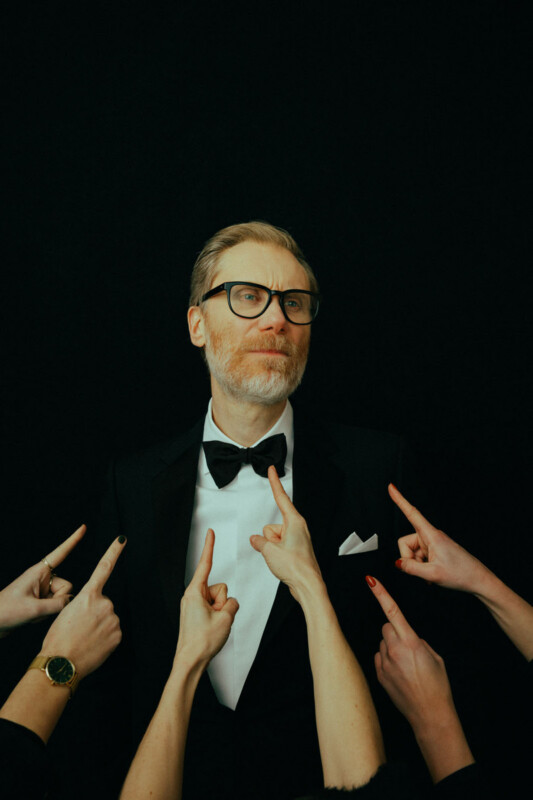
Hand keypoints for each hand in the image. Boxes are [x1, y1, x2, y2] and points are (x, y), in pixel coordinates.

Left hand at [0, 524, 85, 636]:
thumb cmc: (5, 612)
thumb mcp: (33, 610)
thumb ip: (57, 605)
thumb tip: (71, 601)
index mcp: (39, 572)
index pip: (61, 553)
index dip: (73, 540)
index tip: (83, 527)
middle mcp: (42, 578)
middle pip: (66, 586)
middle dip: (58, 600)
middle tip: (40, 609)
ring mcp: (41, 589)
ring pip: (61, 598)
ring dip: (50, 609)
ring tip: (33, 614)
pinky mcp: (40, 600)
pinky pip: (55, 605)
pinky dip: (46, 614)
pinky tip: (32, 617)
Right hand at [39, 536, 124, 677]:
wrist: (62, 663)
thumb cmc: (58, 639)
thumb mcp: (66, 612)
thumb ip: (85, 605)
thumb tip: (97, 611)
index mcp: (88, 595)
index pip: (104, 567)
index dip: (114, 551)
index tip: (122, 539)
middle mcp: (105, 603)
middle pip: (104, 604)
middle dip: (95, 614)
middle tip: (80, 628)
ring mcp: (113, 619)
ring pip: (108, 619)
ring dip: (100, 627)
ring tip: (85, 638)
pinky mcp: (118, 634)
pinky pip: (113, 633)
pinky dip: (105, 639)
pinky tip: (93, 645)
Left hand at [175, 529, 238, 668]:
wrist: (190, 662)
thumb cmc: (202, 641)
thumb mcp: (225, 618)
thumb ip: (232, 603)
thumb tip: (229, 603)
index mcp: (195, 592)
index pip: (205, 563)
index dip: (209, 546)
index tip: (210, 531)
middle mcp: (192, 595)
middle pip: (220, 587)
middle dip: (223, 601)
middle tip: (215, 619)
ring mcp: (194, 605)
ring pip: (219, 599)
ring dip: (221, 611)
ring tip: (212, 626)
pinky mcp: (196, 613)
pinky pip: (215, 608)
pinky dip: (217, 617)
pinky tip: (211, 629)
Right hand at [249, 465, 322, 602]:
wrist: (307, 586)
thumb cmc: (296, 567)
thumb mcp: (270, 551)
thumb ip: (259, 541)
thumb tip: (256, 539)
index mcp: (295, 522)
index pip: (281, 497)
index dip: (274, 482)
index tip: (272, 469)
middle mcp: (297, 528)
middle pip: (272, 526)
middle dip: (269, 538)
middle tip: (278, 552)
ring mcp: (297, 539)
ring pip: (273, 538)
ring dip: (272, 548)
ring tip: (282, 559)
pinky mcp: (295, 549)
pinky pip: (277, 546)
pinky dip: (276, 553)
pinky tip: (283, 563)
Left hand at [367, 575, 455, 732]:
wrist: (430, 714)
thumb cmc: (438, 686)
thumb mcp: (434, 657)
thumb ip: (418, 642)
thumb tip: (408, 638)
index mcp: (410, 642)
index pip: (393, 611)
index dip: (381, 594)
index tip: (370, 580)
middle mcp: (394, 650)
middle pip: (386, 627)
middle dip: (395, 631)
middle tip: (408, 646)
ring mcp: (384, 663)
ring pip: (382, 643)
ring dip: (391, 647)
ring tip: (407, 665)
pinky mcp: (379, 675)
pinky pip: (379, 658)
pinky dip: (387, 661)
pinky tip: (400, 674)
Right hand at [390, 484, 490, 592]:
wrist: (478, 579)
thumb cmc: (461, 574)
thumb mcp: (432, 574)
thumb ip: (411, 567)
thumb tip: (398, 562)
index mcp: (431, 535)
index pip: (411, 513)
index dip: (400, 500)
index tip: (391, 487)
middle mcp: (431, 536)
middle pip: (406, 542)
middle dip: (409, 558)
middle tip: (422, 571)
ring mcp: (433, 544)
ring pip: (412, 551)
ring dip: (417, 564)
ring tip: (430, 573)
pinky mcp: (435, 550)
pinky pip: (420, 556)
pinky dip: (422, 566)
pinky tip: (432, 573)